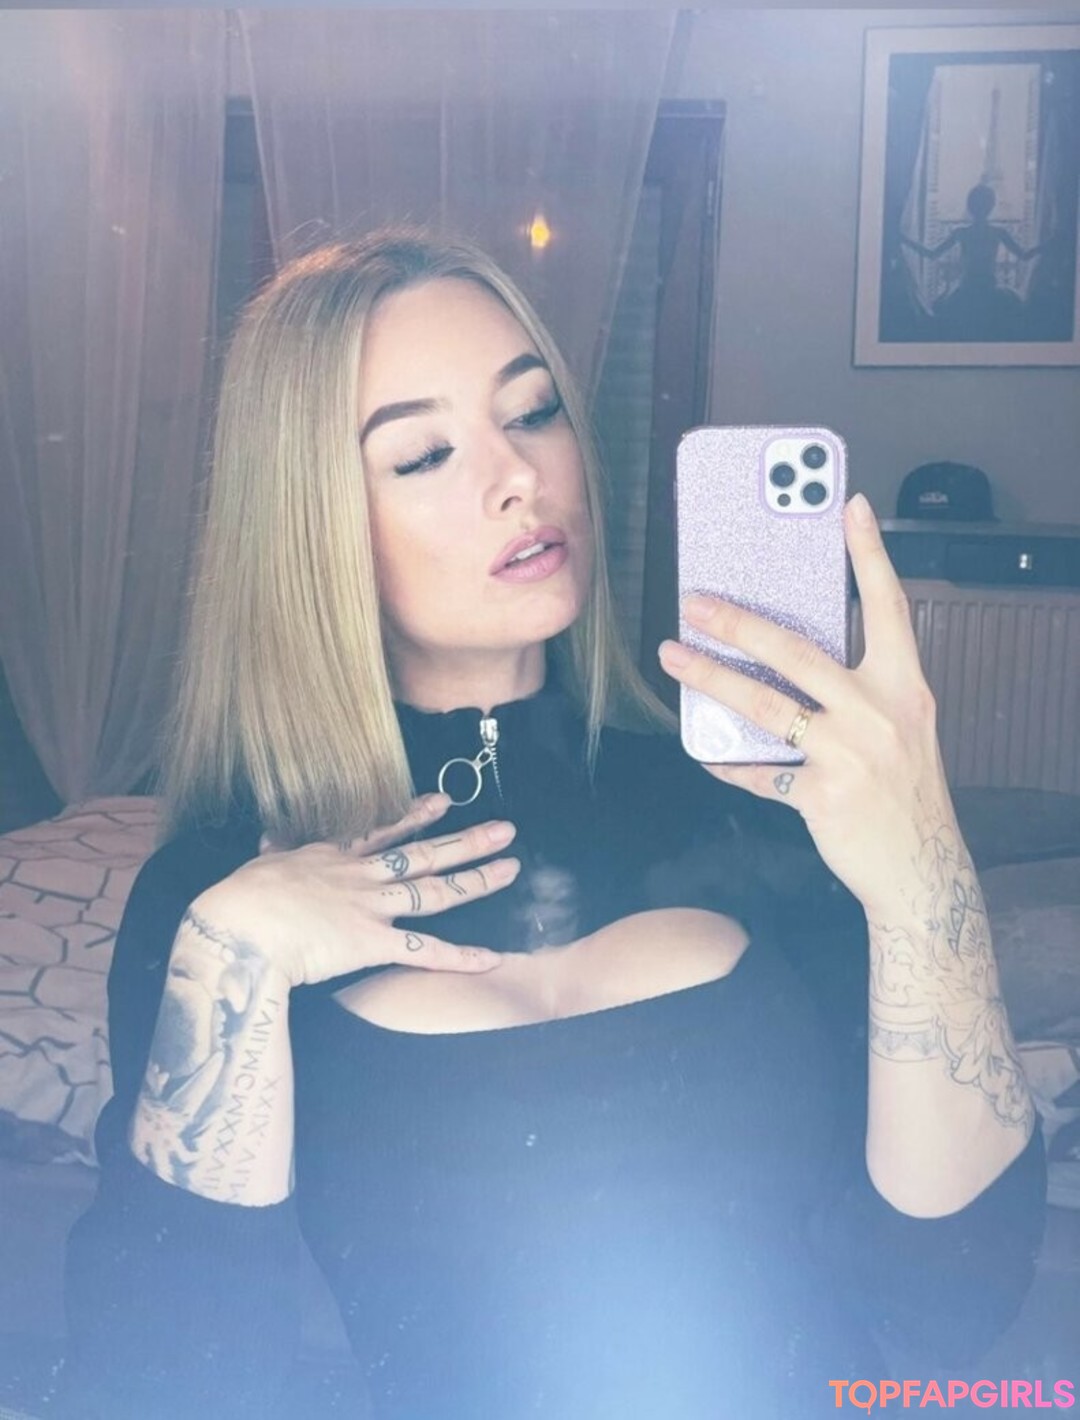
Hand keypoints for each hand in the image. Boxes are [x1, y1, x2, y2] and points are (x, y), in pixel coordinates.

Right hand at [195, 794, 517, 987]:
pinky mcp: (373, 943)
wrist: (241, 926)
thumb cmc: (243, 898)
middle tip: (506, 830)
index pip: (387, 832)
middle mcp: (363, 876)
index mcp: (336, 856)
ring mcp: (372, 907)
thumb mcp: (263, 863)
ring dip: (476, 881)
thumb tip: (269, 838)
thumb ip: (277, 851)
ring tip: (511, 869)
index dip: (419, 816)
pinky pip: (425, 952)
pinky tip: (491, 957)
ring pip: (435, 891)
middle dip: (468, 841)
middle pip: (425, 855)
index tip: (446, 802)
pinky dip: (459, 957)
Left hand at [657, 493, 958, 920]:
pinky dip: (726, 761)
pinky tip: (703, 750)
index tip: (849, 506)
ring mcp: (848, 754)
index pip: (888, 606)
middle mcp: (878, 711)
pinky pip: (757, 771)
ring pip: (763, 705)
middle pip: (796, 650)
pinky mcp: (820, 795)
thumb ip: (859, 689)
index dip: (869, 554)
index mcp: (904, 685)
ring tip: (674, 657)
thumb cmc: (905, 791)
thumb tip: (790, 657)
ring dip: (710, 678)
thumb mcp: (900, 726)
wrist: (921, 869)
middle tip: (694, 602)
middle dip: (737, 622)